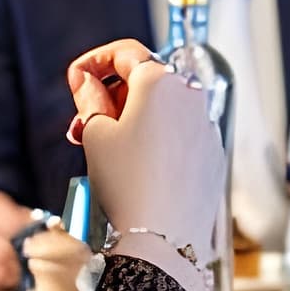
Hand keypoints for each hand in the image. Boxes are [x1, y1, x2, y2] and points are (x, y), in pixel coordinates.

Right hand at [70, 41, 224, 284]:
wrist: (163, 237)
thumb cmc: (128, 184)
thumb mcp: (95, 135)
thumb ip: (90, 98)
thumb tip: (87, 81)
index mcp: (161, 82)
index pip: (125, 54)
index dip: (94, 62)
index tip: (77, 79)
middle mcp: (191, 97)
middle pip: (145, 83)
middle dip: (110, 98)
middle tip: (82, 123)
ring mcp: (206, 126)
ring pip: (162, 110)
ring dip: (129, 121)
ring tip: (101, 149)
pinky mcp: (212, 153)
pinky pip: (179, 134)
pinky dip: (154, 139)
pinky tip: (132, 164)